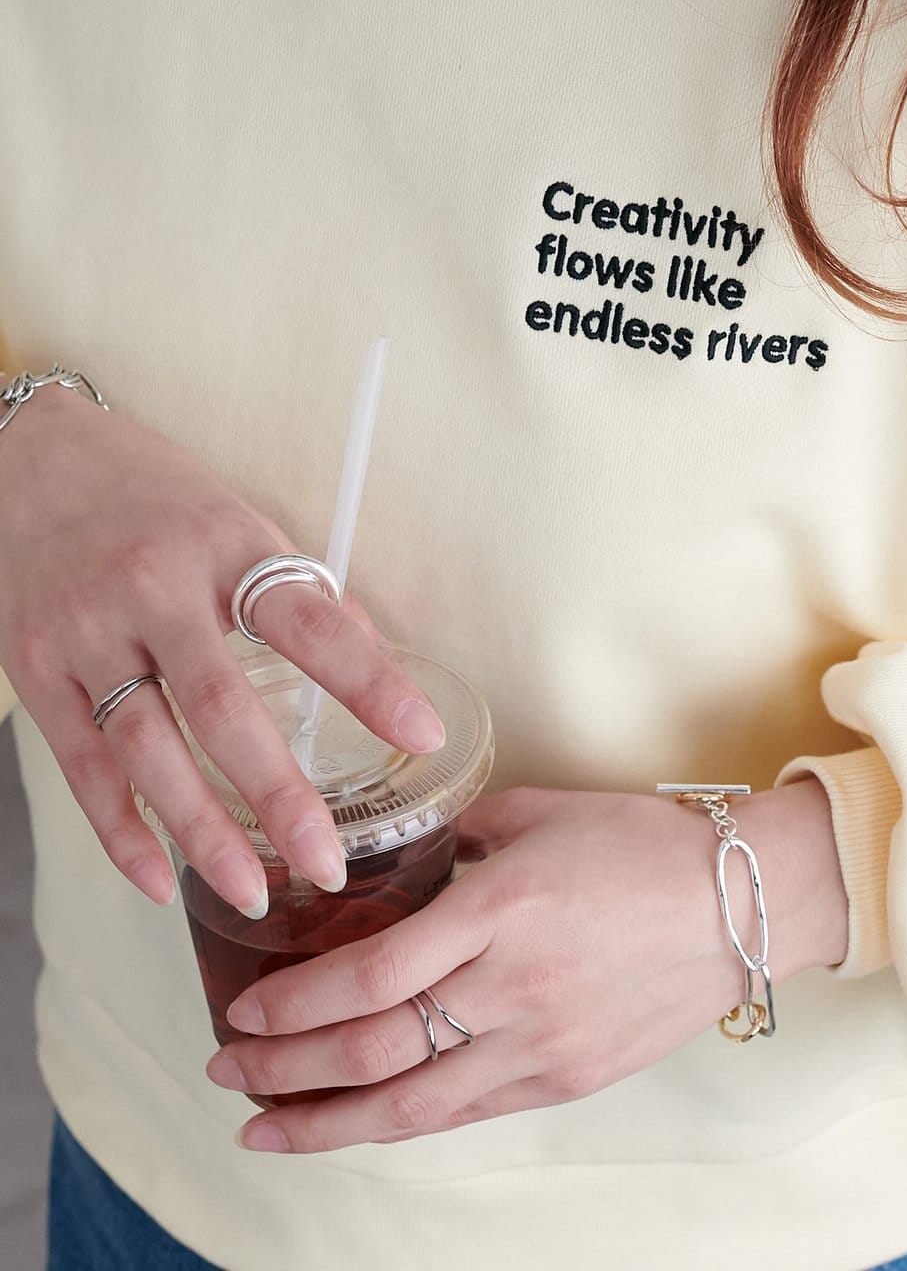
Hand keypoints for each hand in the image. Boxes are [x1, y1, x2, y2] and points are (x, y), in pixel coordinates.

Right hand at [0, 380, 448, 915]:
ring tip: (255, 892)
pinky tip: (160, 880)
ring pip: (149, 752)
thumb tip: (374, 661)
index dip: (370, 683)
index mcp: (226, 547)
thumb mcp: (238, 520)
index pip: (311, 622)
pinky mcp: (35, 669)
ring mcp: (88, 633)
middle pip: (224, 708)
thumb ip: (299, 593)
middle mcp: (156, 590)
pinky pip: (82, 766)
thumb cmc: (153, 494)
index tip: (423, 734)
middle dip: (280, 798)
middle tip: (327, 865)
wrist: (29, 460)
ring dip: (203, 833)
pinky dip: (121, 831)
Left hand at [207, 778, 849, 1152]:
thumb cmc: (645, 844)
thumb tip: (406, 855)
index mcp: (502, 909)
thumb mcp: (542, 811)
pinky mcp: (567, 1081)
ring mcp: (541, 1045)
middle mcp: (512, 988)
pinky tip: (360, 1122)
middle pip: (374, 1050)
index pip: (372, 974)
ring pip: (411, 1105)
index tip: (244, 1007)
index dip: (296, 1003)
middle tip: (226, 1065)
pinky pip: (465, 1113)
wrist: (745, 903)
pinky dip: (401, 1121)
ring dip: (325, 1121)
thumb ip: (463, 834)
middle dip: (285, 1067)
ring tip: (263, 1126)